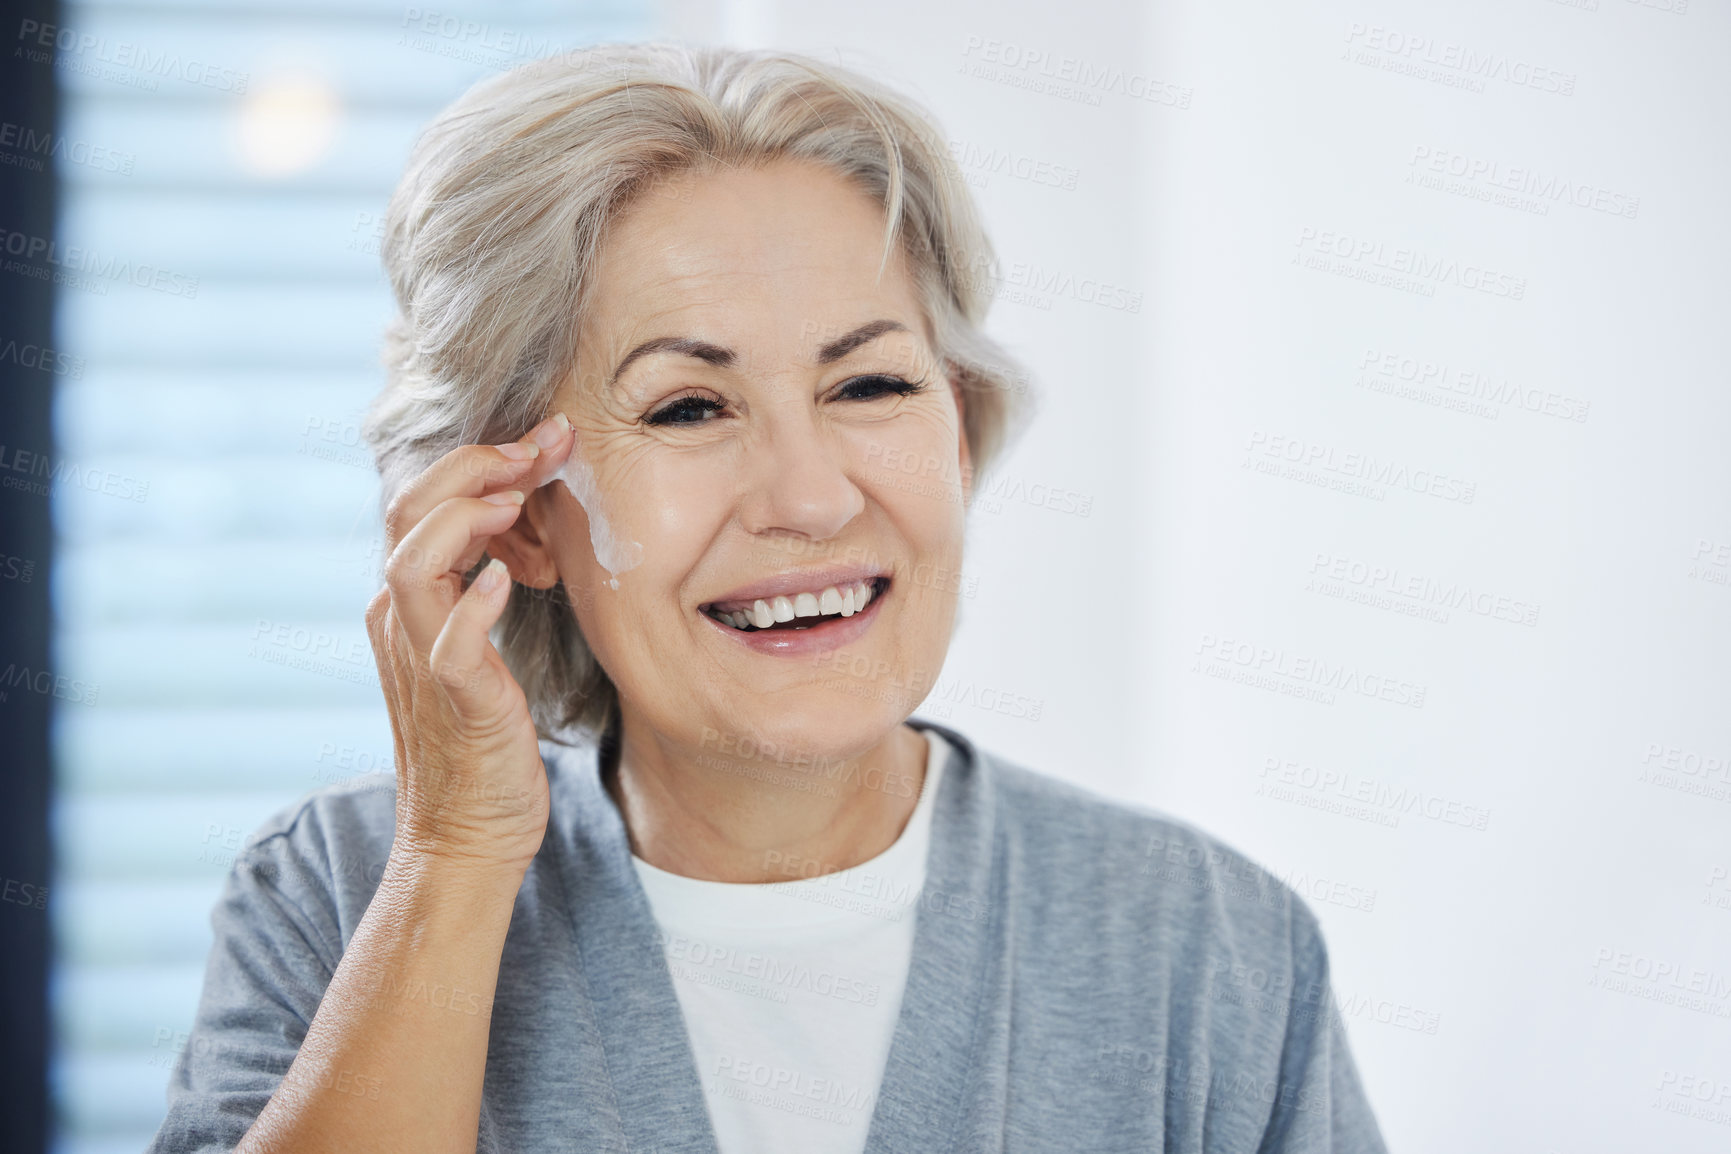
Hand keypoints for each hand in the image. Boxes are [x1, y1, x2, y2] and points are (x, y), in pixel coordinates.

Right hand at [364, 412, 575, 871]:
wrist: (466, 838)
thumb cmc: (485, 741)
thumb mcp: (477, 651)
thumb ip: (480, 590)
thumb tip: (517, 529)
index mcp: (407, 604)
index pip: (423, 504)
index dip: (480, 461)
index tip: (547, 439)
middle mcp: (401, 624)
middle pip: (406, 513)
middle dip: (474, 465)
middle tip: (543, 443)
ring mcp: (421, 662)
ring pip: (410, 563)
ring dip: (464, 518)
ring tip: (517, 496)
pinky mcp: (455, 704)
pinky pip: (448, 645)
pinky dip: (473, 604)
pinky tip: (508, 578)